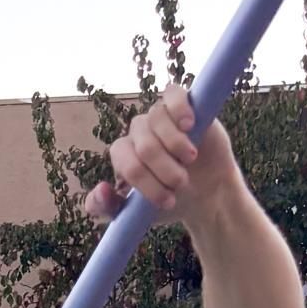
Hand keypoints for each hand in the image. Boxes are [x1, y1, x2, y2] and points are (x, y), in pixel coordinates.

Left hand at [85, 83, 240, 225]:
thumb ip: (108, 208)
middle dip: (164, 171)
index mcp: (124, 154)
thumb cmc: (169, 200)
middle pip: (144, 146)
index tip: (167, 201)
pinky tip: (188, 125)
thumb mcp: (135, 214)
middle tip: (181, 184)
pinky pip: (173, 94)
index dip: (146, 182)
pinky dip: (179, 108)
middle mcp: (139, 131)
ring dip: (176, 146)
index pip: (126, 162)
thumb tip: (100, 190)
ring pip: (157, 120)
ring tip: (190, 160)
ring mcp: (160, 116)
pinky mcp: (183, 104)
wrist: (206, 192)